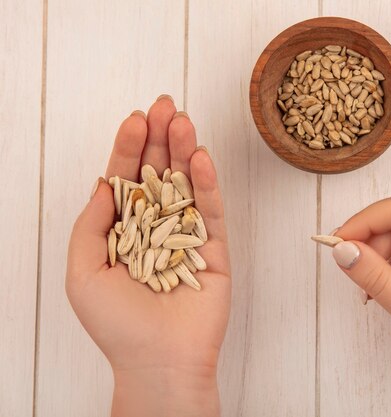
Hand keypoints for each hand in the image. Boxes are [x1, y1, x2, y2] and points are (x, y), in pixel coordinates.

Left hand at [66, 96, 229, 416]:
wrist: (158, 360)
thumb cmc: (116, 324)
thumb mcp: (84, 270)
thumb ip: (92, 224)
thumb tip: (104, 183)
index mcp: (124, 229)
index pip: (126, 178)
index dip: (129, 147)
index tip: (135, 118)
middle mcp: (155, 226)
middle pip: (159, 172)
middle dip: (160, 138)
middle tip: (164, 105)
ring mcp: (186, 234)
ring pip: (187, 184)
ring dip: (185, 151)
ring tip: (182, 120)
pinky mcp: (214, 247)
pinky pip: (211, 209)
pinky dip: (208, 182)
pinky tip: (201, 157)